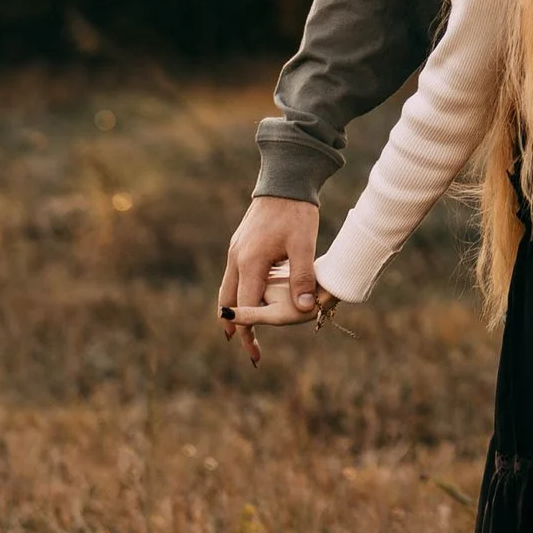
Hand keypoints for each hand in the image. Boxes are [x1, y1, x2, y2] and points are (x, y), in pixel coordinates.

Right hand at [218, 194, 322, 362]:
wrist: (285, 180)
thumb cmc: (297, 212)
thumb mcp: (304, 244)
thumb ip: (303, 276)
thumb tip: (305, 309)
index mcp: (250, 261)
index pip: (245, 305)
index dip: (249, 331)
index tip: (254, 352)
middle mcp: (237, 257)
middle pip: (228, 301)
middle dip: (235, 327)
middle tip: (248, 350)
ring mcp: (236, 250)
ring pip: (228, 288)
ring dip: (233, 311)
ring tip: (239, 332)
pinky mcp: (240, 244)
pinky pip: (235, 276)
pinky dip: (239, 293)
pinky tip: (250, 300)